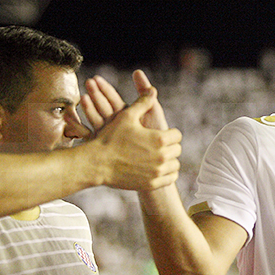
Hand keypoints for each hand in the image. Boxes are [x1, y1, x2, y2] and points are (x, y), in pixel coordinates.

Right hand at [82, 74, 181, 190]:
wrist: (97, 163)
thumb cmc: (110, 138)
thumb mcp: (126, 116)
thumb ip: (143, 103)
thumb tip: (152, 90)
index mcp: (159, 139)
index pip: (177, 135)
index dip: (170, 133)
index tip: (162, 134)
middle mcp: (161, 156)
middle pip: (177, 150)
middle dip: (169, 146)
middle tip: (160, 145)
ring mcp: (157, 172)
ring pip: (175, 165)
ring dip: (169, 160)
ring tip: (160, 156)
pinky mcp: (151, 184)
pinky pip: (170, 179)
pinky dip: (167, 174)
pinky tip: (160, 169)